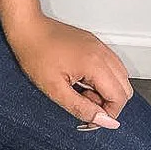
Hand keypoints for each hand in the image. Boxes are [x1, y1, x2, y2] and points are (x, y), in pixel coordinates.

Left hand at [2, 12, 133, 130]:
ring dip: (105, 90)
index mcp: (95, 64)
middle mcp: (102, 52)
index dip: (106, 113)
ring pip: (120, 77)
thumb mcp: (55, 89)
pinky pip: (110, 65)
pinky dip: (102, 77)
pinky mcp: (93, 43)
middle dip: (108, 102)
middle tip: (83, 101)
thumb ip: (83, 108)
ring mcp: (99, 45)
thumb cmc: (34, 53)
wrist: (26, 27)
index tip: (88, 117)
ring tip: (80, 89)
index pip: (120, 98)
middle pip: (125, 88)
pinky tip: (80, 78)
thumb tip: (107, 122)